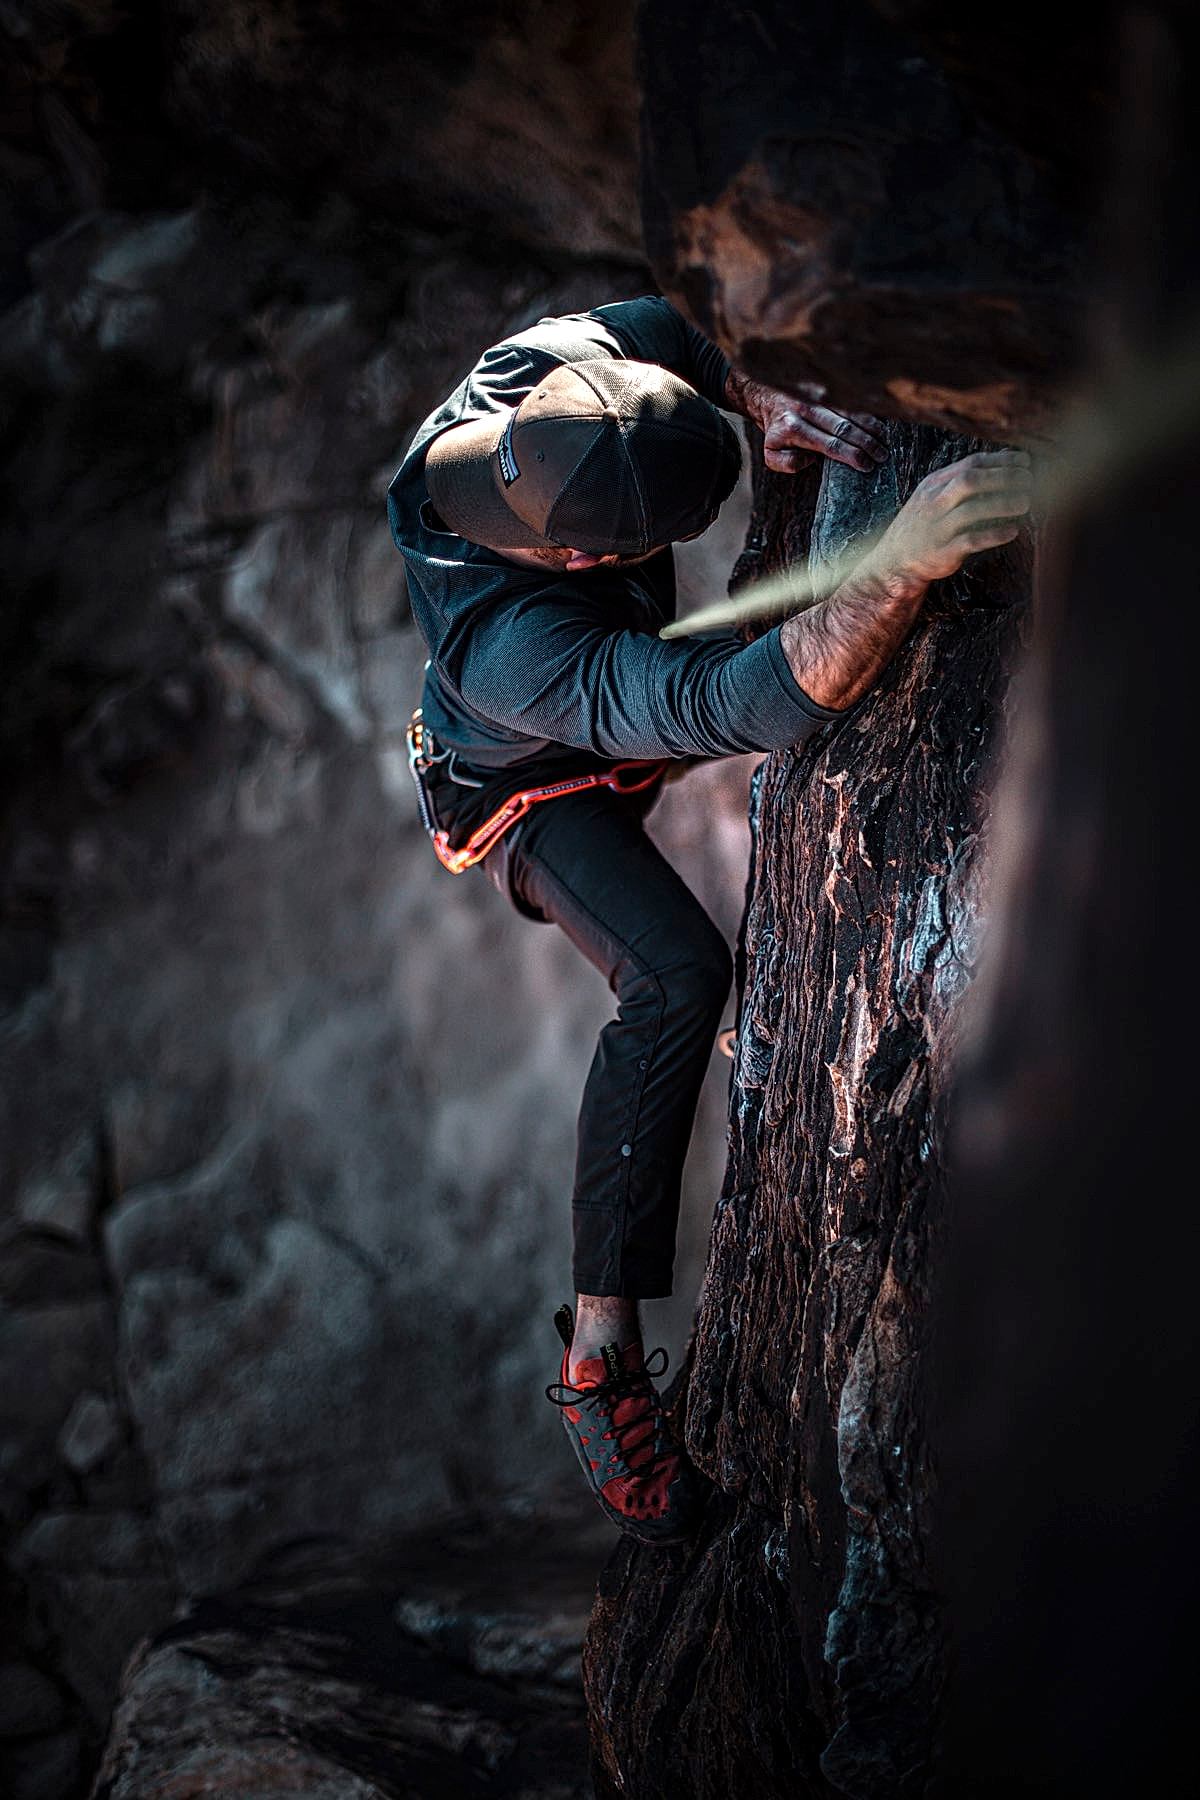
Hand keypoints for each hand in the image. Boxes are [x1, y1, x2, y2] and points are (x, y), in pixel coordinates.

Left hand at [725, 369, 887, 473]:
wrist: (766, 396)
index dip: (850, 456)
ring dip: (871, 427)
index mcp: (793, 428)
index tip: (866, 466)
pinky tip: (880, 424)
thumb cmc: (775, 431)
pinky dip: (866, 412)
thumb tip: (811, 459)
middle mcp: (807, 409)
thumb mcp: (771, 454)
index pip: (829, 445)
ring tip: (885, 441)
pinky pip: (850, 400)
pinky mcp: (825, 386)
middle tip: (882, 456)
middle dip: (866, 444)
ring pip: (850, 412)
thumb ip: (788, 463)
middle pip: (844, 428)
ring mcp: (817, 395)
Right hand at [862, 450, 1032, 594]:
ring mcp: (937, 528)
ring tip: (1026, 503)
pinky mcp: (942, 552)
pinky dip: (993, 535)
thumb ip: (962, 481)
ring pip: (971, 510)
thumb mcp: (934, 497)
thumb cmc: (924, 525)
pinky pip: (970, 541)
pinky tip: (1012, 532)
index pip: (970, 464)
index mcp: (934, 485)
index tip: (1025, 462)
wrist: (894, 561)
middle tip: (1029, 480)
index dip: (1000, 461)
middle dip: (1002, 478)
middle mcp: (934, 503)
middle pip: (970, 481)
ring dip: (1002, 505)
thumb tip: (1005, 462)